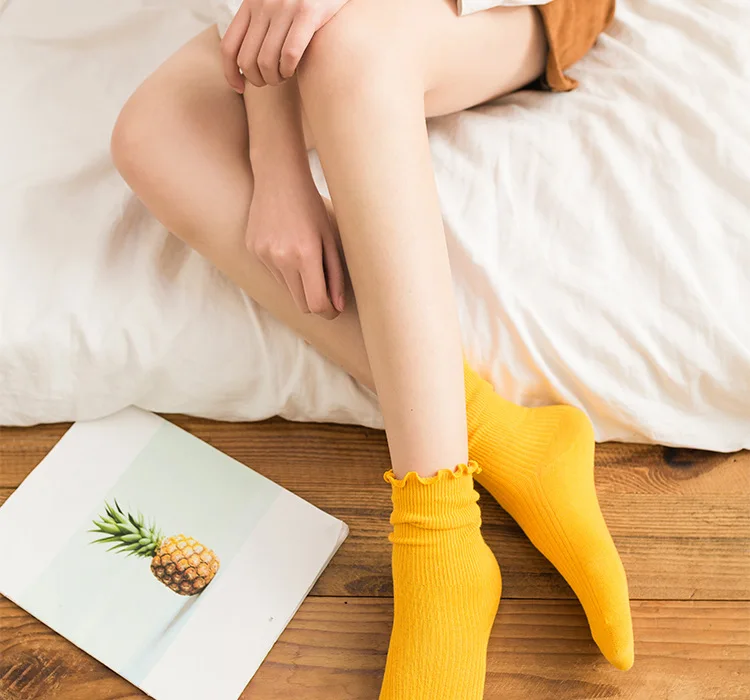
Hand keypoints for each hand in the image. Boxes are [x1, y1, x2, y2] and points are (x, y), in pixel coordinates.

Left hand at [221, 0, 349, 90]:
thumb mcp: (275, 4)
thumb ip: (261, 24)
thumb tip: (248, 60)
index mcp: (250, 4)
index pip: (229, 46)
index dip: (230, 73)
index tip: (239, 88)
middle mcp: (263, 5)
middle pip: (247, 60)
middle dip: (257, 80)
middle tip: (271, 81)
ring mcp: (284, 8)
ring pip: (266, 62)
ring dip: (275, 79)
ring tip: (284, 76)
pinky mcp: (308, 12)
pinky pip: (289, 54)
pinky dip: (289, 69)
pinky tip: (294, 70)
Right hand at [247, 168, 345, 318]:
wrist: (279, 177)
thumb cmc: (312, 205)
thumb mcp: (331, 238)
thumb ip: (336, 275)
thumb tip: (337, 306)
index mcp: (305, 255)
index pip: (316, 304)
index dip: (328, 312)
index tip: (335, 309)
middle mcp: (281, 259)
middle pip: (301, 304)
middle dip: (316, 302)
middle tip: (327, 292)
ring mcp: (264, 256)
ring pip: (287, 289)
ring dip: (299, 283)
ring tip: (305, 257)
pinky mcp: (253, 250)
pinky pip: (273, 274)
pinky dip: (284, 269)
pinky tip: (287, 245)